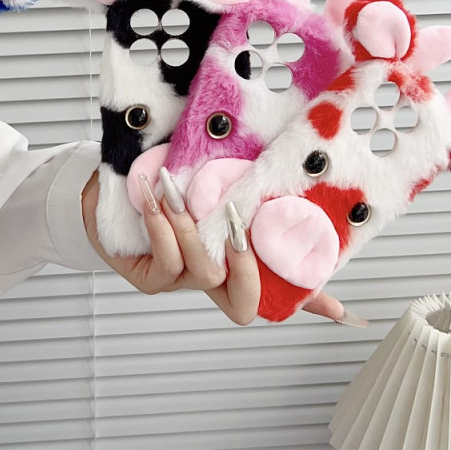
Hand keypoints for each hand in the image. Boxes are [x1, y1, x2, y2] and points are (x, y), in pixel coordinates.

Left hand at [82, 171, 367, 327]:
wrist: (106, 182)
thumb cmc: (160, 171)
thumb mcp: (204, 166)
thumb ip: (236, 164)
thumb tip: (271, 139)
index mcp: (230, 252)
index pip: (277, 282)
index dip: (310, 299)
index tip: (344, 311)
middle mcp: (209, 272)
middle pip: (243, 304)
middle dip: (248, 268)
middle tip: (238, 224)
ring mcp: (180, 279)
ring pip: (205, 275)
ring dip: (194, 231)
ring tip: (177, 191)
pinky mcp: (148, 277)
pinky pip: (166, 261)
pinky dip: (162, 227)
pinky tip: (152, 197)